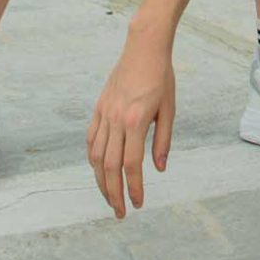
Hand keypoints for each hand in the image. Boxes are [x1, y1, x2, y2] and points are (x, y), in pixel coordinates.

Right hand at [86, 27, 175, 217]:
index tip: (138, 204)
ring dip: (100, 181)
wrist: (144, 48)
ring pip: (95, 156)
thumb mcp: (169, 109)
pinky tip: (98, 170)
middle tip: (120, 212)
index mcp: (135, 120)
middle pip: (108, 166)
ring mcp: (104, 113)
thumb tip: (159, 169)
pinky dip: (92, 159)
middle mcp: (116, 119)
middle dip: (113, 193)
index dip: (134, 188)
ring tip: (110, 196)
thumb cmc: (161, 77)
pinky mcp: (99, 108)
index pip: (131, 164)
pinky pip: (91, 139)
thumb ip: (163, 140)